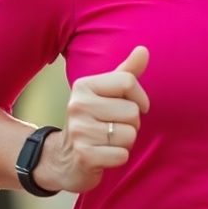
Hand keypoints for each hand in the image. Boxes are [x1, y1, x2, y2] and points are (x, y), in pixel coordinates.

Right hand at [44, 46, 149, 192]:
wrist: (64, 158)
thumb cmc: (94, 120)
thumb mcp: (107, 94)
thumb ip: (126, 73)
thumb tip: (143, 49)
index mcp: (84, 86)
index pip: (128, 82)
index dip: (140, 97)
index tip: (134, 106)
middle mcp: (78, 106)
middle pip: (132, 111)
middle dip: (131, 123)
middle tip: (114, 127)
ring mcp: (79, 132)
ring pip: (130, 134)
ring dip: (125, 142)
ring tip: (109, 141)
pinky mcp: (84, 156)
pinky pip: (122, 155)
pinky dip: (119, 157)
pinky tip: (105, 154)